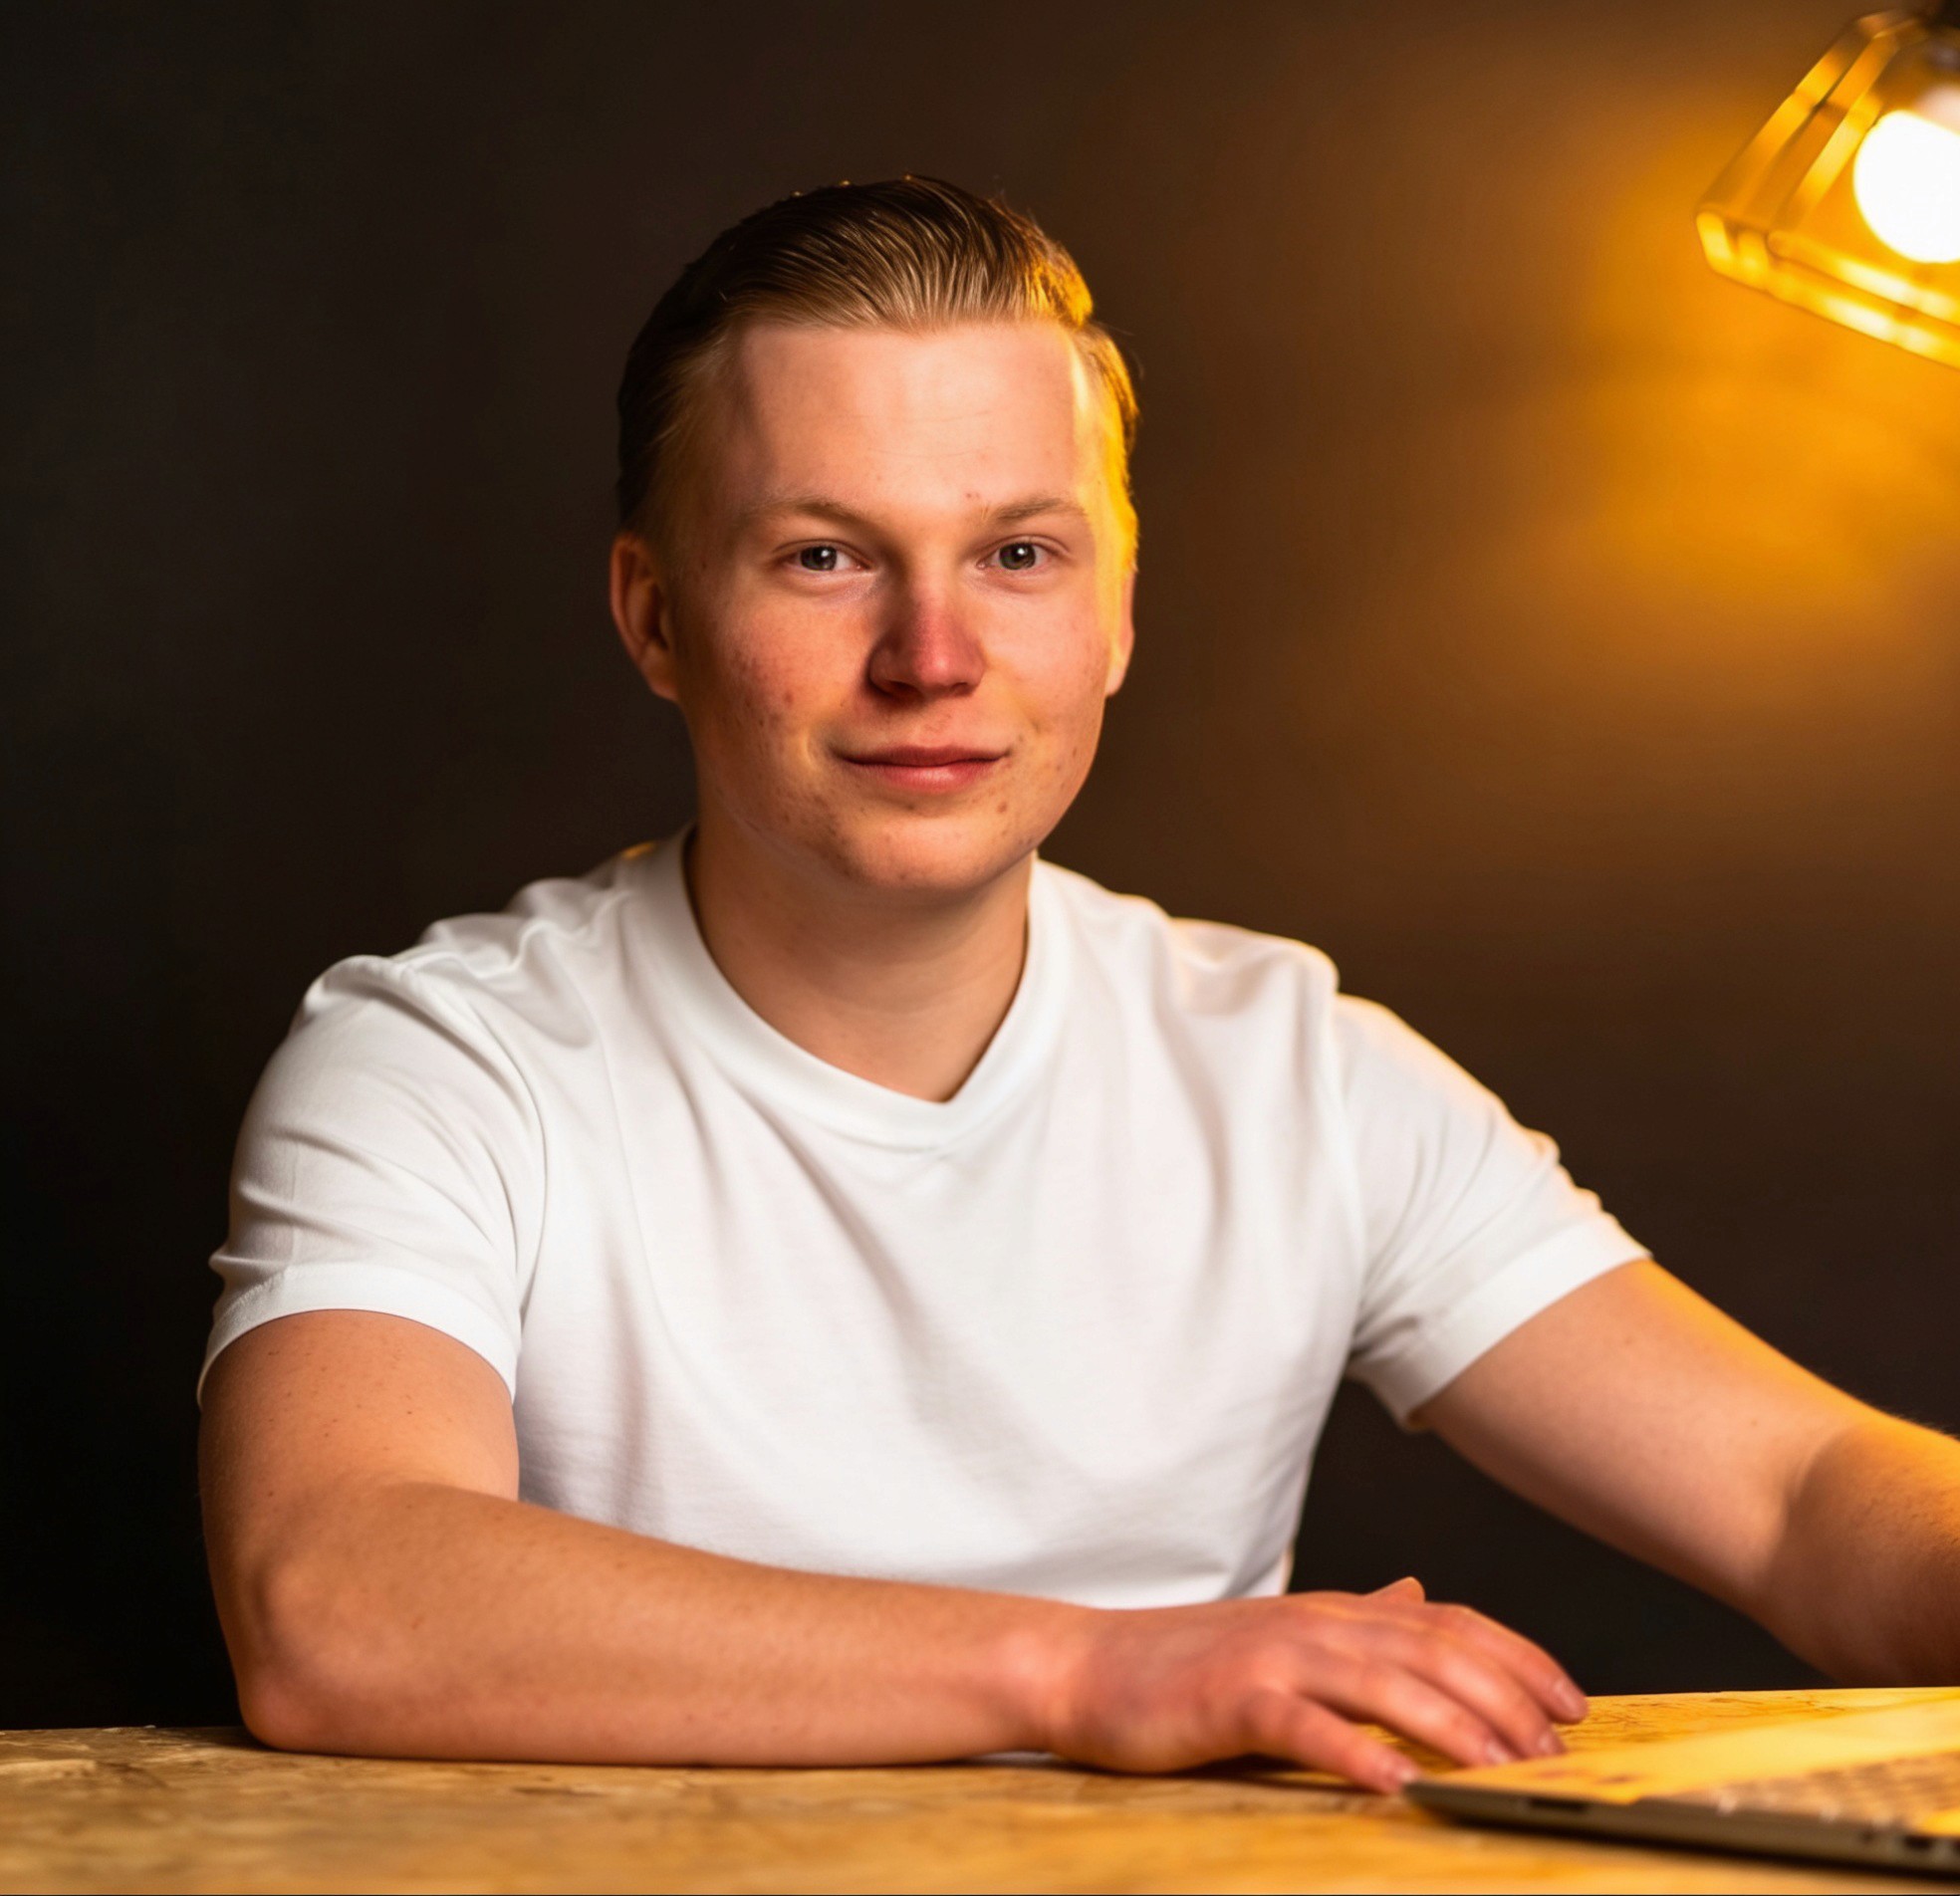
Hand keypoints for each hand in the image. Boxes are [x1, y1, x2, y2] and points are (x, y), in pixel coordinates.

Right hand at [1041, 1578, 1587, 1791]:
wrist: (1090, 1666)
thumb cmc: (1188, 1663)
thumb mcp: (1285, 1633)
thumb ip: (1359, 1622)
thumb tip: (1420, 1594)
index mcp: (1334, 1613)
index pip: (1446, 1622)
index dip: (1517, 1656)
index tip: (1574, 1703)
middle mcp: (1316, 1625)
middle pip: (1433, 1649)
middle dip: (1506, 1699)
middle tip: (1554, 1752)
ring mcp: (1274, 1657)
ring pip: (1386, 1682)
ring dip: (1455, 1727)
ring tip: (1504, 1772)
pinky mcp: (1233, 1699)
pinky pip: (1306, 1724)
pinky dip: (1356, 1752)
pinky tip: (1396, 1783)